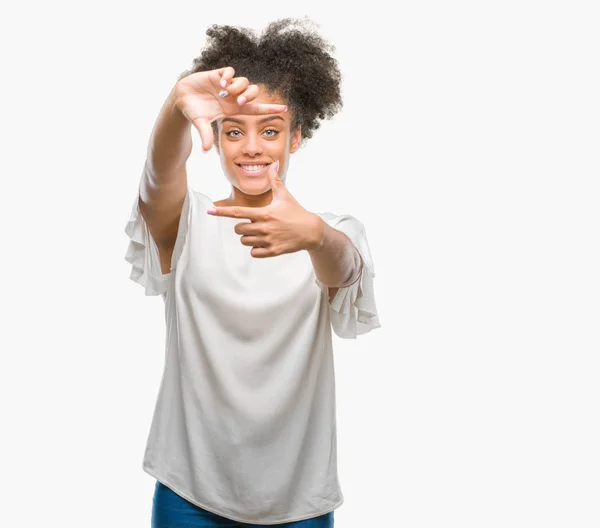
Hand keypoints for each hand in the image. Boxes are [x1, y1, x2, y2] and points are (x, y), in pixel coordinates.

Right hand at [173, 66, 287, 151]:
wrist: (181, 99)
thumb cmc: (193, 112)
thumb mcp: (200, 123)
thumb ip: (205, 134)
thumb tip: (206, 150)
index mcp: (233, 109)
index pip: (256, 108)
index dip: (270, 109)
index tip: (285, 109)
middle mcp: (233, 97)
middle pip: (252, 92)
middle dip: (248, 95)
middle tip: (238, 100)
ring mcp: (226, 85)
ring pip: (243, 81)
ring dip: (237, 86)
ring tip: (224, 91)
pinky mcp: (217, 75)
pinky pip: (230, 71)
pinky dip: (228, 75)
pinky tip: (219, 82)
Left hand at [206, 161, 323, 257]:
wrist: (311, 231)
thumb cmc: (296, 212)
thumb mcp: (284, 196)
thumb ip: (275, 180)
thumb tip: (273, 164)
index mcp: (264, 213)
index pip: (238, 212)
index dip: (222, 212)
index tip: (210, 211)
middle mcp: (264, 227)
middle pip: (238, 229)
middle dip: (242, 226)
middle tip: (253, 224)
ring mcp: (268, 240)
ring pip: (245, 241)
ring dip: (248, 238)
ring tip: (261, 233)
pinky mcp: (273, 251)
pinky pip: (254, 253)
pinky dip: (256, 249)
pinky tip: (264, 243)